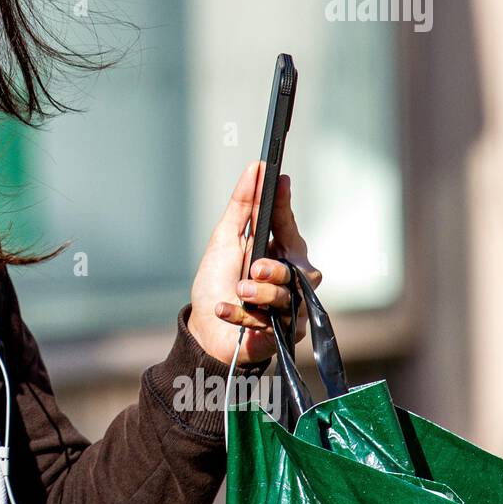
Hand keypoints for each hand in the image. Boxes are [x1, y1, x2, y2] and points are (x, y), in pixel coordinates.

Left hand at [186, 162, 322, 365]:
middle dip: (277, 269)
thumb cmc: (217, 282)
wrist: (204, 329)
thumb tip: (255, 168)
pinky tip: (223, 309)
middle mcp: (290, 280)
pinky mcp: (280, 335)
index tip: (279, 180)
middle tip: (255, 267)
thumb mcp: (224, 240)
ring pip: (287, 299)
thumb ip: (242, 206)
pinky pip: (269, 324)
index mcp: (279, 252)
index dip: (284, 205)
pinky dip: (241, 316)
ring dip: (260, 294)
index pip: (287, 225)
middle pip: (298, 270)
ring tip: (240, 290)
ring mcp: (289, 309)